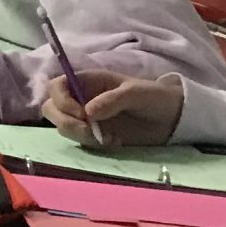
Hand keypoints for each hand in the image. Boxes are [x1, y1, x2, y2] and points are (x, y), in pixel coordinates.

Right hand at [43, 70, 182, 147]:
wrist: (174, 119)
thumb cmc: (155, 97)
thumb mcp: (137, 93)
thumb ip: (112, 100)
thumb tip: (88, 112)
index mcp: (88, 81)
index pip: (56, 86)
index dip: (61, 100)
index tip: (81, 114)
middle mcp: (81, 98)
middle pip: (51, 108)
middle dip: (65, 121)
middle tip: (89, 131)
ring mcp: (85, 117)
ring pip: (62, 126)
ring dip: (78, 135)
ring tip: (105, 138)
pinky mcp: (93, 134)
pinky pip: (79, 140)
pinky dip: (91, 144)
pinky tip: (113, 142)